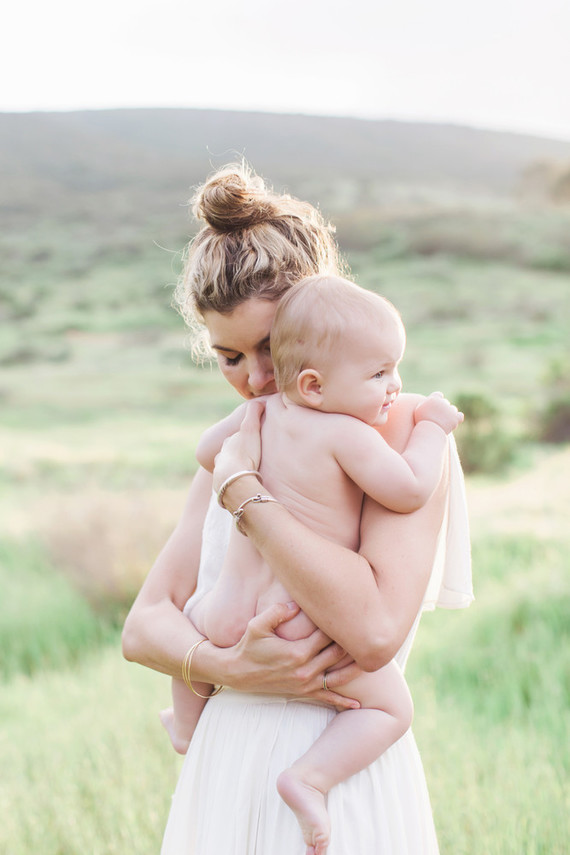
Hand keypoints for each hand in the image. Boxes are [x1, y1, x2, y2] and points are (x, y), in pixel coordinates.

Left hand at [212, 399, 265, 492]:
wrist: (234, 480)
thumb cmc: (244, 454)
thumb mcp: (250, 430)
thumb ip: (254, 413)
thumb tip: (259, 400)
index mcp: (226, 446)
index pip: (233, 440)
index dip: (241, 441)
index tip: (249, 444)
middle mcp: (220, 460)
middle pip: (228, 456)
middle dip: (235, 457)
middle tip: (248, 460)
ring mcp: (220, 476)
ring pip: (226, 473)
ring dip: (234, 473)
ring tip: (245, 477)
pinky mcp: (224, 492)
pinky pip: (230, 489)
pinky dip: (234, 488)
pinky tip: (243, 490)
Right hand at [227, 603, 361, 709]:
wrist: (236, 672)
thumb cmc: (247, 645)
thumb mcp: (258, 625)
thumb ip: (277, 612)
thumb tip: (297, 604)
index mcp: (297, 651)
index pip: (327, 635)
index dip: (340, 624)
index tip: (350, 613)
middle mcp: (305, 669)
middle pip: (338, 654)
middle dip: (354, 643)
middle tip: (369, 630)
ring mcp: (306, 683)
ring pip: (339, 676)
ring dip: (356, 668)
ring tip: (374, 661)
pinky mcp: (303, 693)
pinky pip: (327, 698)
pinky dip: (343, 702)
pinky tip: (358, 704)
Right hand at [414, 391, 463, 433]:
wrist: (427, 433)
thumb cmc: (420, 423)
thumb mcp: (419, 411)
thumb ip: (425, 405)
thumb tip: (432, 401)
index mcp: (433, 399)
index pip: (438, 395)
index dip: (437, 400)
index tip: (435, 407)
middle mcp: (442, 403)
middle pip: (445, 402)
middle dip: (443, 408)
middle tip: (438, 417)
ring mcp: (450, 410)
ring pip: (453, 409)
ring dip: (450, 413)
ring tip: (443, 421)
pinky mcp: (455, 419)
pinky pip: (460, 416)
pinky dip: (458, 418)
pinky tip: (453, 422)